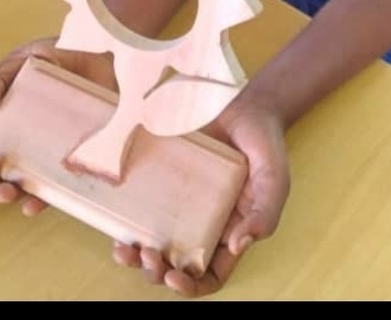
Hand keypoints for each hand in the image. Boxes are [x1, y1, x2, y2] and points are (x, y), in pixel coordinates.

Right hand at [0, 37, 115, 212]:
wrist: (107, 59)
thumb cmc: (62, 58)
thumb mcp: (27, 58)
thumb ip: (1, 77)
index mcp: (8, 122)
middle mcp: (24, 145)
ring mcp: (47, 157)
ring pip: (17, 186)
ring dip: (4, 193)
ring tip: (4, 190)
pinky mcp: (72, 166)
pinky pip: (54, 191)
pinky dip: (40, 201)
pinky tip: (31, 204)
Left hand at [112, 98, 288, 296]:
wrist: (244, 103)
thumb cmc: (264, 144)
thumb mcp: (274, 179)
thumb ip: (264, 213)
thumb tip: (237, 246)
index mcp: (230, 232)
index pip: (210, 274)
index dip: (192, 287)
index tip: (174, 279)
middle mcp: (202, 222)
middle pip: (175, 263)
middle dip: (157, 271)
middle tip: (147, 257)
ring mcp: (179, 200)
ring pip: (154, 239)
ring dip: (137, 254)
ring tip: (125, 250)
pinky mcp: (162, 176)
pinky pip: (142, 203)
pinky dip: (127, 217)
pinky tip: (116, 220)